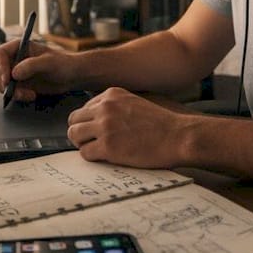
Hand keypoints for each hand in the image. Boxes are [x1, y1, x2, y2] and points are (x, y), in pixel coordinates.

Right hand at [0, 39, 81, 103]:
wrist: (71, 76)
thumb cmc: (63, 63)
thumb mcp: (49, 62)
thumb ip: (31, 65)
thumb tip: (14, 72)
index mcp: (19, 47)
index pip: (0, 53)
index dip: (0, 66)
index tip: (7, 78)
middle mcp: (14, 59)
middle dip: (2, 81)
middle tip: (12, 89)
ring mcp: (16, 72)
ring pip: (1, 82)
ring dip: (11, 91)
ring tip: (28, 94)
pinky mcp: (20, 84)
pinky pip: (10, 91)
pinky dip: (18, 96)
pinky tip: (31, 95)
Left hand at [66, 88, 188, 169]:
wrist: (178, 136)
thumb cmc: (160, 124)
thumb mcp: (134, 103)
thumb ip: (114, 107)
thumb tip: (93, 121)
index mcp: (111, 95)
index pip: (83, 108)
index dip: (88, 123)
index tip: (98, 132)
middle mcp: (105, 107)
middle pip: (73, 120)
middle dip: (80, 133)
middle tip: (92, 143)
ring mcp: (105, 126)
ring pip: (74, 135)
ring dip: (83, 145)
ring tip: (98, 150)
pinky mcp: (108, 146)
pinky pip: (84, 153)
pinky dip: (92, 157)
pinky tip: (106, 158)